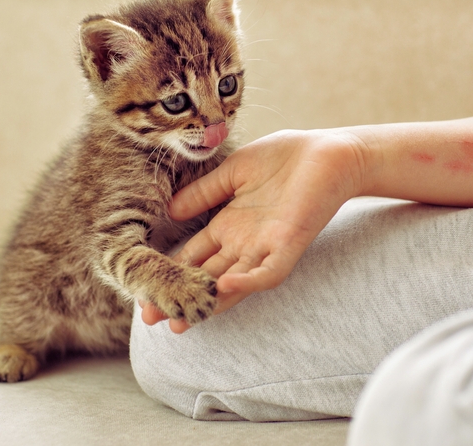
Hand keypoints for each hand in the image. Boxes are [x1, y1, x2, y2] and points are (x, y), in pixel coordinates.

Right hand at [140, 129, 368, 332]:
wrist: (330, 152)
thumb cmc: (285, 158)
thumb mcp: (233, 172)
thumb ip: (203, 193)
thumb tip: (169, 210)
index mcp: (229, 224)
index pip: (193, 255)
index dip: (169, 271)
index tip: (142, 288)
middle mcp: (244, 242)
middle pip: (206, 277)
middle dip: (180, 297)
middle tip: (151, 318)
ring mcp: (266, 246)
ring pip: (233, 284)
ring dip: (209, 302)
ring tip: (182, 320)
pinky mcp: (289, 244)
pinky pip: (267, 272)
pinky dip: (247, 282)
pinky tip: (224, 285)